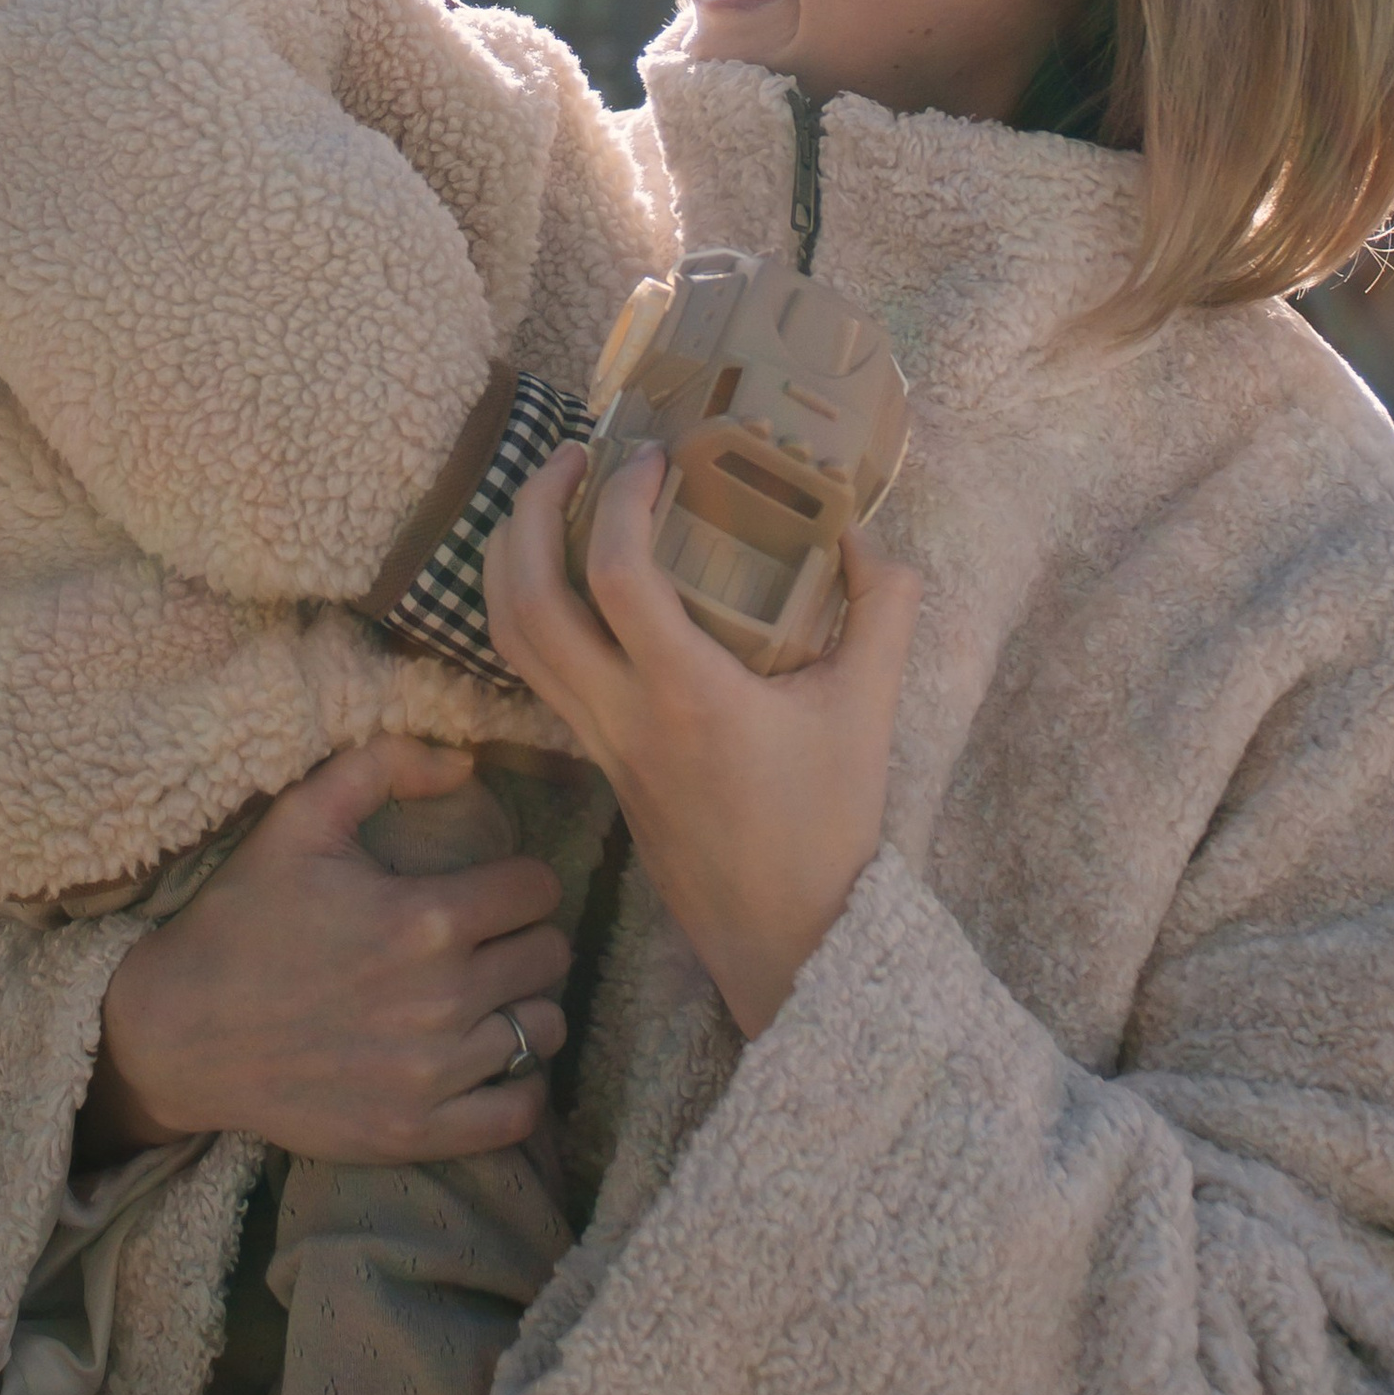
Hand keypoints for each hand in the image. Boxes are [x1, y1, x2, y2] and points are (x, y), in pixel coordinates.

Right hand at [81, 738, 570, 1164]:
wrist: (181, 1032)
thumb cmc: (243, 917)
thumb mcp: (300, 818)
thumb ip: (385, 765)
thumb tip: (466, 762)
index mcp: (426, 919)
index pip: (538, 889)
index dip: (522, 879)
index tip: (497, 887)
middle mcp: (442, 999)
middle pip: (549, 957)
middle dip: (526, 938)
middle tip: (490, 939)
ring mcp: (431, 1075)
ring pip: (541, 1030)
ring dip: (523, 1007)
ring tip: (489, 996)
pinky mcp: (414, 1133)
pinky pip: (518, 1114)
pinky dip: (518, 1086)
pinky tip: (489, 1061)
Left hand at [486, 443, 920, 1038]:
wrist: (789, 939)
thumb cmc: (830, 824)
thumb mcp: (870, 709)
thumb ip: (882, 608)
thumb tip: (863, 529)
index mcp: (687, 697)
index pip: (618, 577)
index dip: (623, 499)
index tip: (651, 456)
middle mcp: (623, 717)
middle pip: (526, 601)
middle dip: (531, 511)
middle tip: (572, 455)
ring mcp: (597, 743)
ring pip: (510, 639)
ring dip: (511, 555)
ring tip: (551, 498)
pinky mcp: (594, 761)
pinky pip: (532, 673)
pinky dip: (527, 608)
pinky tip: (566, 575)